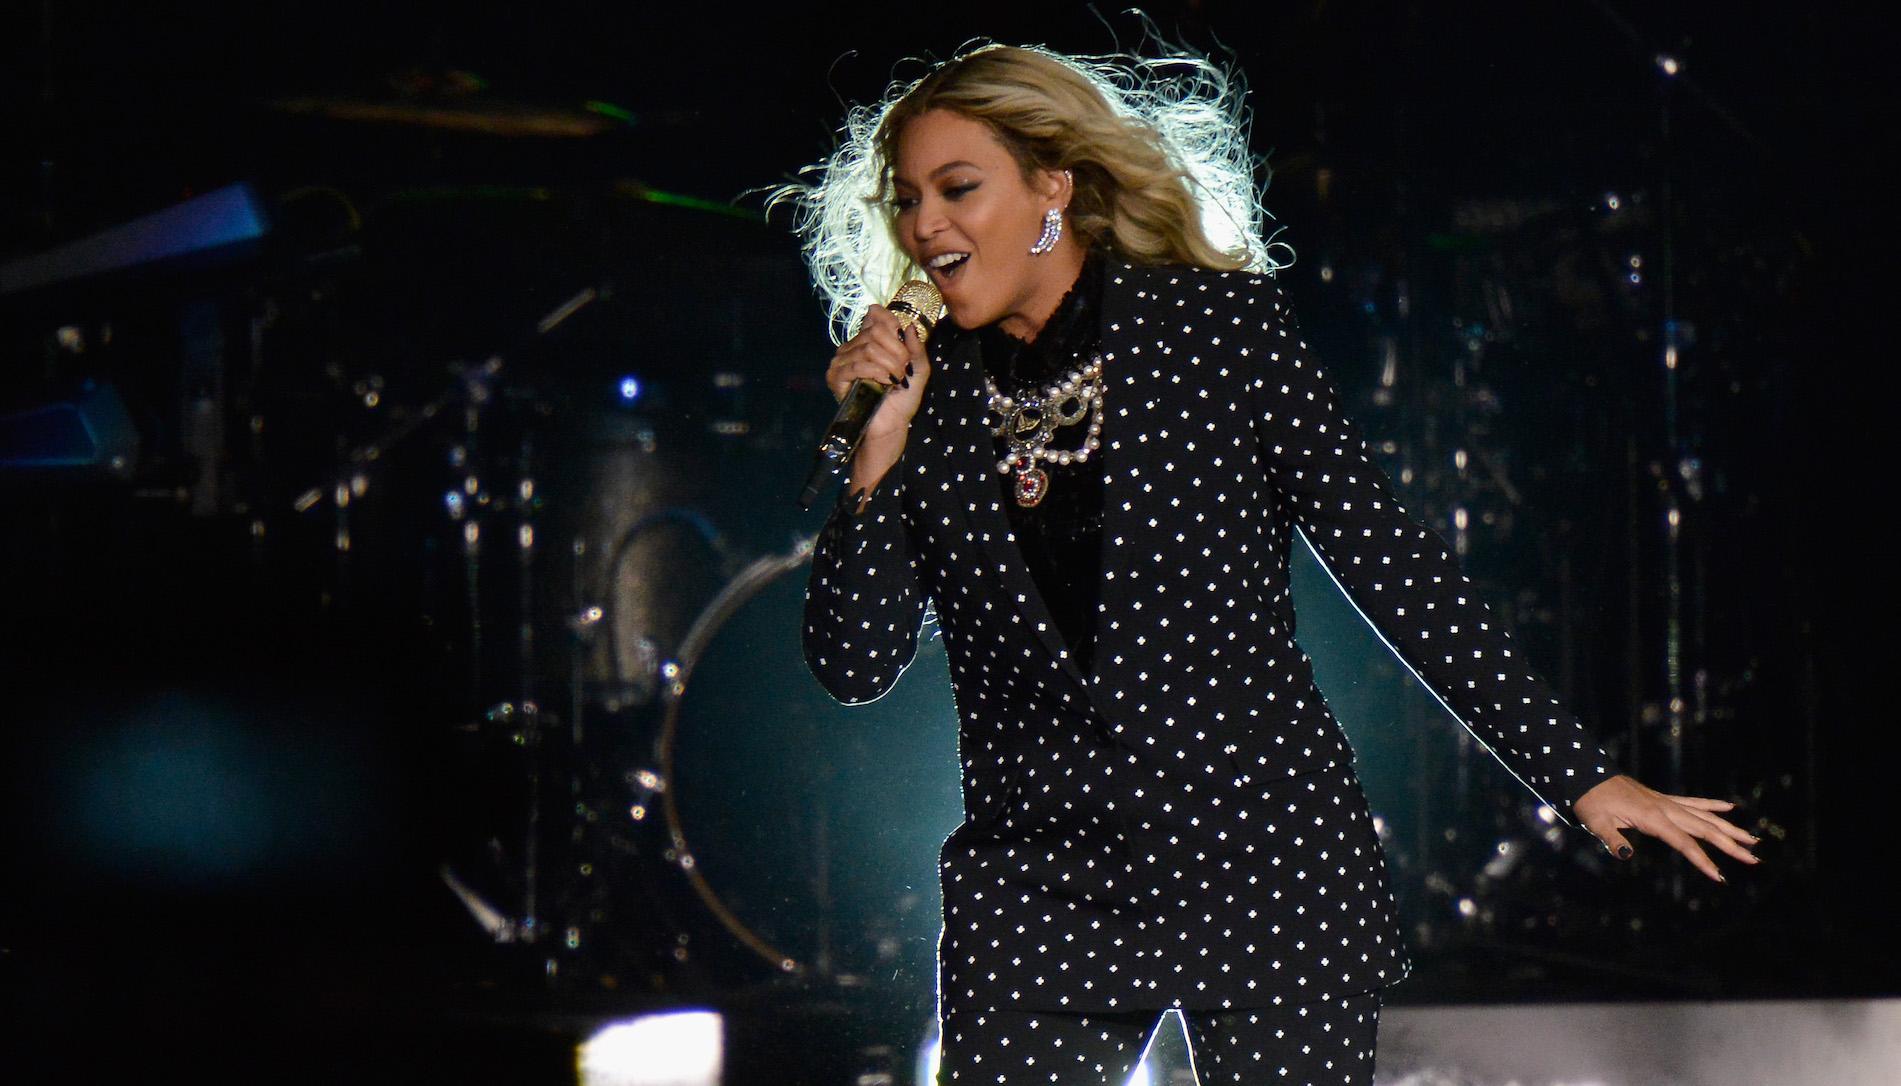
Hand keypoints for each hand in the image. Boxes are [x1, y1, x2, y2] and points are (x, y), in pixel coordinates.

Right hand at [824, 304, 931, 445]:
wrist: (892, 424)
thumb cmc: (903, 398)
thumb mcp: (918, 369)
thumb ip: (916, 348)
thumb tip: (909, 326)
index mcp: (869, 340)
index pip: (875, 315)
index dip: (891, 322)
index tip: (902, 339)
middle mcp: (852, 346)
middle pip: (875, 332)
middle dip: (896, 351)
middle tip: (903, 369)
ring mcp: (841, 361)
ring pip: (869, 348)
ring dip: (889, 364)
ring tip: (896, 379)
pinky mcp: (835, 377)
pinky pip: (857, 365)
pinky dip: (876, 372)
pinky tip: (885, 382)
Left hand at [1574, 774, 1759, 881]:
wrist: (1586, 776)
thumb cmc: (1590, 802)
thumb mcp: (1595, 823)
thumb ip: (1611, 839)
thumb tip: (1625, 854)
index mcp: (1652, 817)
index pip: (1684, 843)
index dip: (1702, 860)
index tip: (1719, 876)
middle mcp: (1665, 808)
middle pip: (1704, 829)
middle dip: (1730, 845)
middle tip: (1754, 859)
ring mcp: (1666, 801)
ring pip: (1704, 816)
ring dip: (1729, 828)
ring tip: (1753, 840)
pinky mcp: (1662, 798)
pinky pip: (1693, 802)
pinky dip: (1712, 805)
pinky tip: (1730, 807)